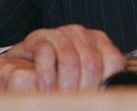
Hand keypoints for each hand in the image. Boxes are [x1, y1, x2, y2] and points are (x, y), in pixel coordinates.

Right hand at [0, 24, 124, 91]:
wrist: (23, 64)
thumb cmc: (58, 73)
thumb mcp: (83, 77)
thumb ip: (98, 81)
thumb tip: (111, 97)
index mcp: (99, 41)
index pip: (113, 60)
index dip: (105, 83)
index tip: (96, 99)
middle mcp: (81, 34)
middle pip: (91, 63)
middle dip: (84, 90)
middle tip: (76, 103)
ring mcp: (60, 33)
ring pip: (70, 60)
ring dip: (65, 87)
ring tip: (60, 99)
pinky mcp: (39, 37)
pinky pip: (45, 54)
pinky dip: (46, 78)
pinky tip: (44, 90)